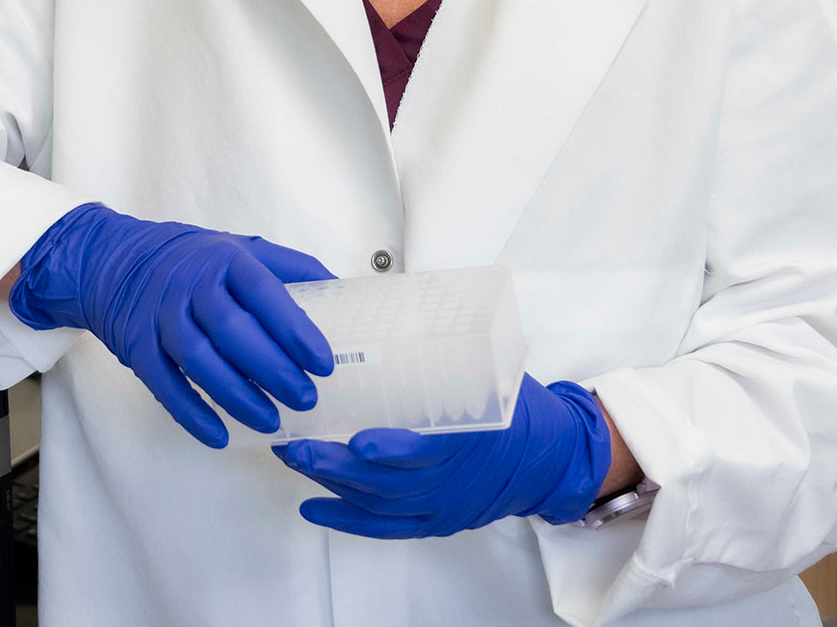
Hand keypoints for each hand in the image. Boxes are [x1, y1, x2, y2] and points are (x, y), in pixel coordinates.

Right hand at [9, 203, 335, 446]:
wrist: (119, 261)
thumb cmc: (198, 260)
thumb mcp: (244, 247)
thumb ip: (293, 268)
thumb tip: (346, 292)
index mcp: (226, 259)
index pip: (263, 293)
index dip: (294, 330)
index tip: (323, 363)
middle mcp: (190, 285)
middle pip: (232, 331)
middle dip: (272, 369)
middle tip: (306, 399)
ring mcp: (160, 316)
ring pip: (198, 360)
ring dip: (237, 397)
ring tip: (272, 423)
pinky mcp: (137, 346)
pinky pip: (164, 384)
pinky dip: (191, 414)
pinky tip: (220, 436)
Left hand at [276, 376, 610, 536]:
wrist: (544, 458)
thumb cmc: (510, 409)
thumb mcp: (491, 376)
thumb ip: (451, 356)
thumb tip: (394, 307)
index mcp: (471, 440)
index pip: (427, 452)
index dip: (392, 451)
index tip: (358, 440)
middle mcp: (452, 481)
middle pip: (388, 483)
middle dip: (337, 466)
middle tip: (296, 444)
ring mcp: (440, 506)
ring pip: (378, 504)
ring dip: (331, 483)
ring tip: (292, 458)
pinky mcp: (430, 521)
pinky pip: (383, 528)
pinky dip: (344, 520)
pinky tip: (310, 506)